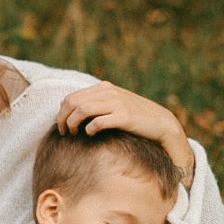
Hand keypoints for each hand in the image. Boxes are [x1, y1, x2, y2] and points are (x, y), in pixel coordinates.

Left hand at [57, 82, 194, 184]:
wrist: (161, 123)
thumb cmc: (135, 117)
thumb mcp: (115, 104)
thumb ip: (97, 102)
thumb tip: (70, 107)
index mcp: (104, 88)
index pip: (72, 96)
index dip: (62, 112)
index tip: (62, 126)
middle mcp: (109, 92)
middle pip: (73, 102)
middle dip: (63, 118)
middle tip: (64, 132)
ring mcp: (117, 103)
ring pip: (82, 110)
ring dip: (73, 123)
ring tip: (73, 134)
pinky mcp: (124, 117)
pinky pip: (98, 122)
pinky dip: (89, 129)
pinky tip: (90, 135)